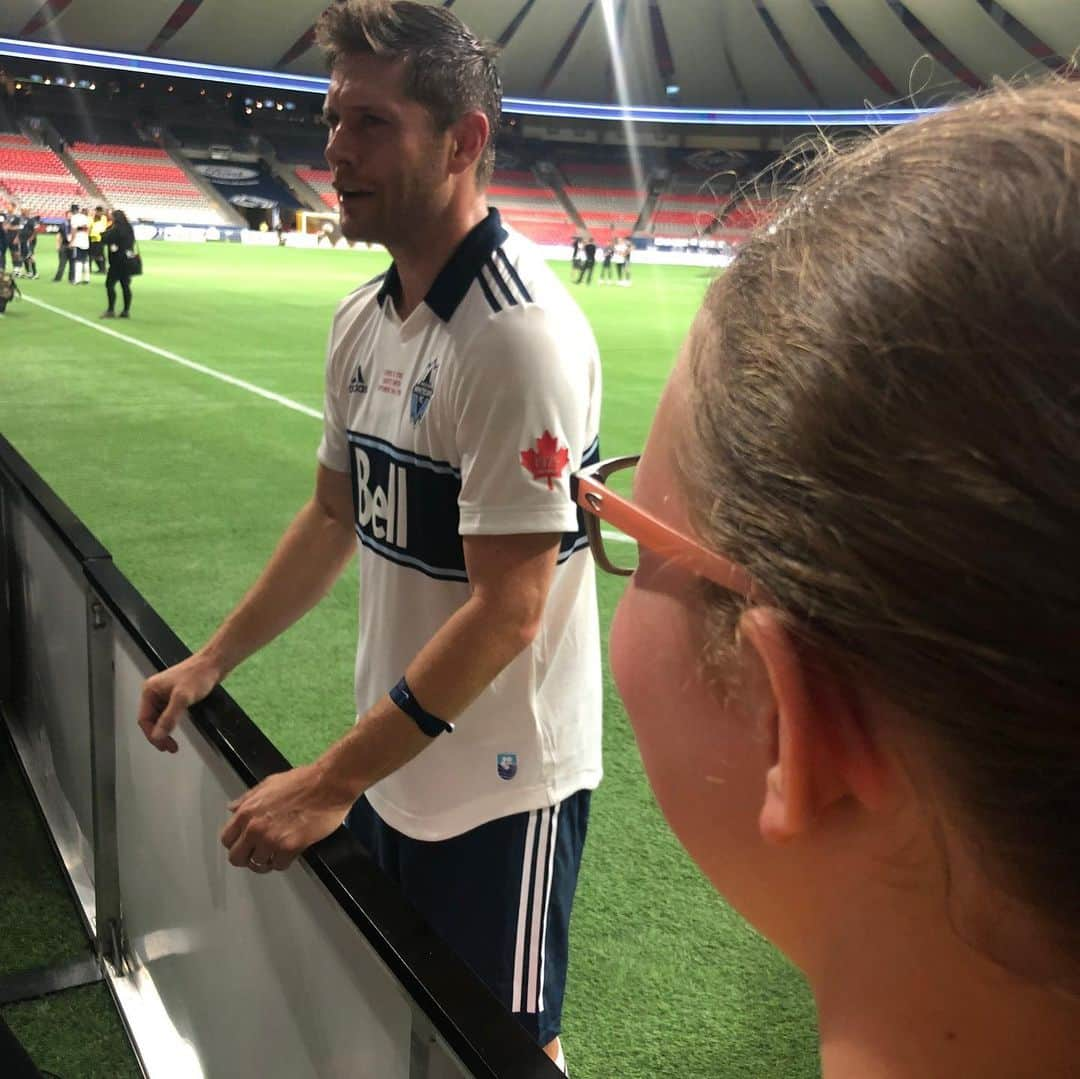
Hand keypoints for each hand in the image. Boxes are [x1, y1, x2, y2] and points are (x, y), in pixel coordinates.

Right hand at [136, 652, 222, 752]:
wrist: (214, 663)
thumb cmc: (198, 675)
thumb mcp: (182, 698)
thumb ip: (169, 717)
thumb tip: (157, 735)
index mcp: (150, 691)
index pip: (144, 719)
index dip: (153, 735)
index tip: (164, 746)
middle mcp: (154, 692)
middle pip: (150, 720)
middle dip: (159, 735)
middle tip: (170, 748)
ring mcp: (165, 694)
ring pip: (159, 718)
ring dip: (165, 731)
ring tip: (172, 744)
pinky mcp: (175, 695)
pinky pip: (169, 713)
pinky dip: (171, 723)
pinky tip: (176, 730)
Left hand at [219, 764, 353, 873]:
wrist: (328, 784)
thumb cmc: (302, 780)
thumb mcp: (269, 783)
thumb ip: (248, 798)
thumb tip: (232, 808)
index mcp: (247, 811)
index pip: (227, 839)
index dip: (236, 843)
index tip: (245, 843)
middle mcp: (254, 828)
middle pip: (237, 858)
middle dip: (247, 857)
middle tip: (259, 853)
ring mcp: (271, 840)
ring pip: (258, 864)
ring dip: (267, 860)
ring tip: (277, 852)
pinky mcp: (290, 848)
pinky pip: (280, 865)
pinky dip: (284, 861)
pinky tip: (290, 851)